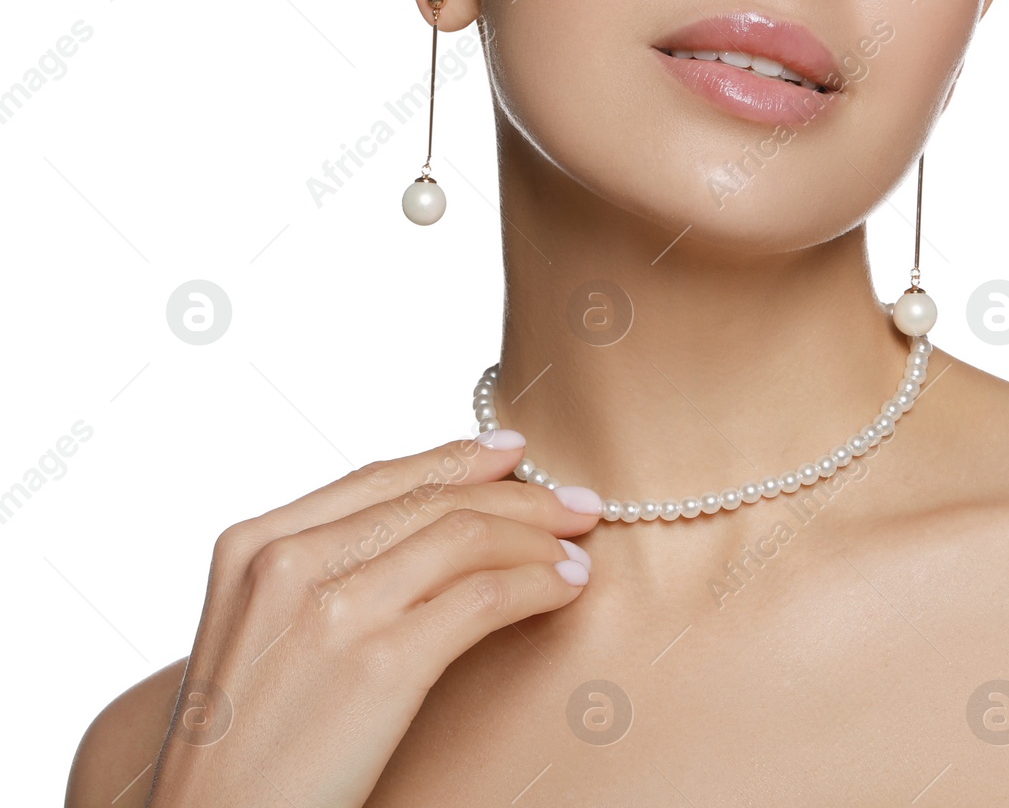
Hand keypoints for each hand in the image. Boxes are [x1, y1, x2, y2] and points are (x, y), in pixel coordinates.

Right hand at [144, 432, 599, 807]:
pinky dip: (537, 584)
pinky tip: (564, 590)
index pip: (379, 477)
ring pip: (467, 537)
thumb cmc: (242, 744)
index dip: (458, 459)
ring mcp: (333, 610)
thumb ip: (319, 570)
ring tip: (577, 551)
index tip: (513, 452)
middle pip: (432, 499)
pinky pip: (485, 597)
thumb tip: (425, 527)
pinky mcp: (380, 663)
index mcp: (253, 543)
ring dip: (538, 539)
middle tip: (575, 502)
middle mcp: (289, 561)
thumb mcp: (260, 631)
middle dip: (518, 494)